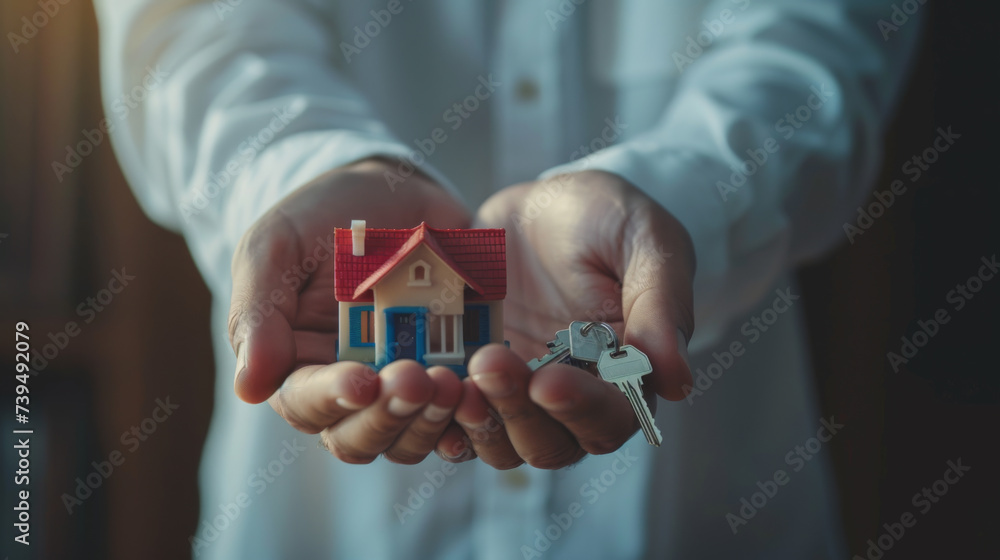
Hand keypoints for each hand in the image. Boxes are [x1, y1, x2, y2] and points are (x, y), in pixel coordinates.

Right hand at [228, 158, 471, 463]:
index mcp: (299, 366)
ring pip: (412, 438)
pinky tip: (483, 397)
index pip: (306, 404)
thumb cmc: (322, 217)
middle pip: (360, 438)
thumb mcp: (277, 247)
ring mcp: (405, 386)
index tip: (361, 380)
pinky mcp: (454, 374)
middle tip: (415, 379)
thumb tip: (248, 387)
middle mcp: (352, 391)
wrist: (394, 191)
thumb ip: (258, 311)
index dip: (332, 398)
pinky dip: (472, 417)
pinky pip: (462, 418)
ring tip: (453, 384)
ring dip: (430, 422)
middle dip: (388, 415)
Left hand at [435, 171, 694, 468]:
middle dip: (518, 412)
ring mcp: (517, 394)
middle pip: (551, 445)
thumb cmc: (608, 218)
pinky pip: (452, 418)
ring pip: (499, 443)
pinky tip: (418, 383)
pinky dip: (435, 413)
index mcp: (625, 376)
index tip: (548, 379)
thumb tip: (678, 382)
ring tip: (451, 377)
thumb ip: (661, 306)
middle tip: (491, 362)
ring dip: (475, 421)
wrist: (544, 204)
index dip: (580, 409)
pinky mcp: (470, 380)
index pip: (612, 419)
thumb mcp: (645, 241)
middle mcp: (572, 398)